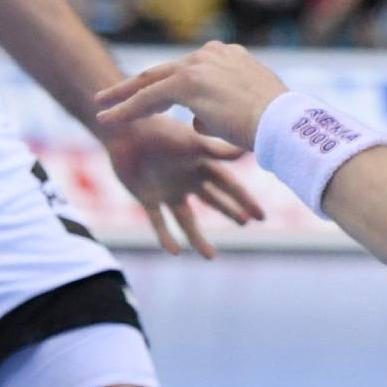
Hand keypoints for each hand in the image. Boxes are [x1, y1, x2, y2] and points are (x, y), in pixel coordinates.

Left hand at [96, 39, 288, 154]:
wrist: (284, 122)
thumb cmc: (273, 123)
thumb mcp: (245, 105)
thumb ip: (218, 105)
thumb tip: (195, 119)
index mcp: (228, 56)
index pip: (188, 69)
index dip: (166, 82)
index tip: (152, 91)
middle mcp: (211, 54)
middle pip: (163, 69)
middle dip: (134, 83)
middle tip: (110, 93)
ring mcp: (198, 66)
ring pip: (151, 83)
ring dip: (123, 97)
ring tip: (101, 106)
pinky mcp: (187, 83)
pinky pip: (147, 98)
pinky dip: (125, 109)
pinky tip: (107, 118)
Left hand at [99, 113, 264, 259]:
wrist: (125, 129)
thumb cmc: (160, 131)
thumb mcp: (191, 143)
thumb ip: (216, 150)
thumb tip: (246, 150)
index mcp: (201, 164)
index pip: (229, 186)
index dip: (244, 201)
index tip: (260, 217)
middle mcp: (187, 179)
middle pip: (213, 200)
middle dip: (230, 211)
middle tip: (247, 224)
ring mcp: (168, 189)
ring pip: (187, 219)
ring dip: (198, 238)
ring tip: (211, 257)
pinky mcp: (147, 197)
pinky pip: (159, 221)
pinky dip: (165, 236)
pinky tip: (175, 252)